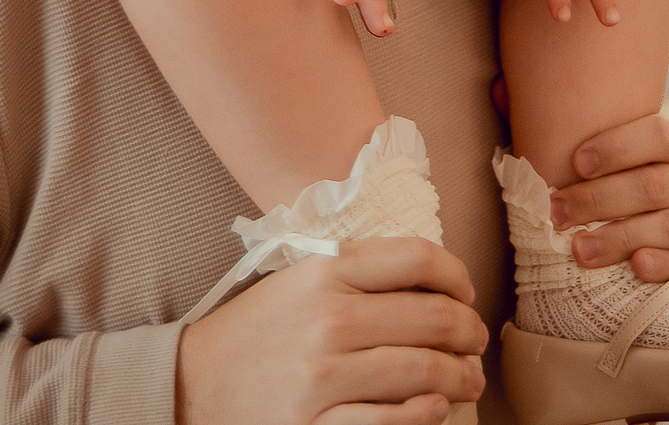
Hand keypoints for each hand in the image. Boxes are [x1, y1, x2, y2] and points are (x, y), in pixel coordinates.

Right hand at [177, 238, 486, 424]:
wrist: (192, 385)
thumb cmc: (257, 330)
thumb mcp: (301, 280)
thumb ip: (359, 272)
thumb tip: (433, 281)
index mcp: (327, 271)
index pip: (418, 259)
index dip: (457, 275)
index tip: (466, 293)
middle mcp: (329, 318)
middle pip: (432, 317)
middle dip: (468, 332)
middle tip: (476, 342)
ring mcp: (322, 376)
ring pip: (422, 371)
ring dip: (459, 377)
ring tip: (467, 379)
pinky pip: (392, 422)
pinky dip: (425, 415)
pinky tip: (434, 408)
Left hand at [549, 112, 668, 289]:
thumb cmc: (630, 211)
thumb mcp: (618, 176)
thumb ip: (578, 149)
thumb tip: (507, 99)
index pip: (660, 134)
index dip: (619, 145)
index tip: (577, 162)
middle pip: (655, 184)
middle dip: (600, 199)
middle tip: (558, 214)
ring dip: (622, 237)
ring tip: (581, 250)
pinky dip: (666, 264)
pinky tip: (637, 267)